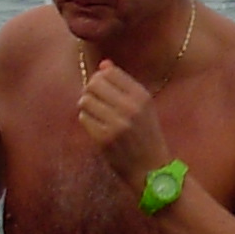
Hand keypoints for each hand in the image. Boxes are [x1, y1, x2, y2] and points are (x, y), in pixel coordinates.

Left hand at [75, 62, 175, 192]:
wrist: (151, 169)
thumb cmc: (146, 135)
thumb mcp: (143, 106)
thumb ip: (123, 84)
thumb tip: (103, 63)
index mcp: (141, 96)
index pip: (109, 72)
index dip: (101, 78)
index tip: (104, 89)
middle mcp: (130, 107)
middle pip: (94, 83)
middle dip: (91, 90)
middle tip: (96, 101)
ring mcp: (116, 124)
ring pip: (85, 99)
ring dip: (87, 105)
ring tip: (96, 114)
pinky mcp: (104, 139)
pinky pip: (83, 117)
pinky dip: (86, 120)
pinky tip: (96, 126)